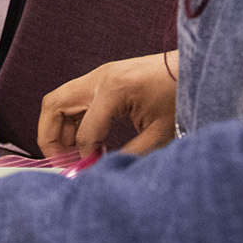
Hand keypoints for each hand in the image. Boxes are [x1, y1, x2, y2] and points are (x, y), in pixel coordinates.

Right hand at [37, 51, 178, 158]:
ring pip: (59, 101)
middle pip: (54, 105)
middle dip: (50, 137)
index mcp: (112, 90)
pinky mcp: (102, 78)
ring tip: (74, 154)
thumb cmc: (179, 98)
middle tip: (61, 162)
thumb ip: (129, 155)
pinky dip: (71, 120)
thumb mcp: (159, 134)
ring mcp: (98, 75)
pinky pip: (74, 99)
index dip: (84, 156)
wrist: (192, 70)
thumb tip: (103, 172)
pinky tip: (88, 141)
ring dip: (58, 128)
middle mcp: (98, 78)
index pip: (84, 131)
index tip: (90, 171)